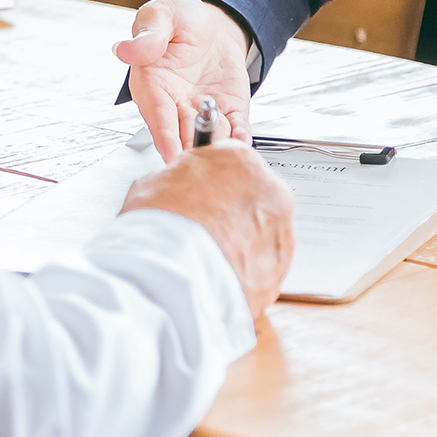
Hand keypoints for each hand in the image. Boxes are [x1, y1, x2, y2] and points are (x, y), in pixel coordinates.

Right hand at [115, 0, 252, 161]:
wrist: (210, 24)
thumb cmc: (178, 18)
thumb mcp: (162, 15)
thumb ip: (148, 35)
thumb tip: (124, 49)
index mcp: (151, 84)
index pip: (156, 114)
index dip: (164, 134)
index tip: (170, 152)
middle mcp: (174, 104)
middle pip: (181, 135)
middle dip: (192, 148)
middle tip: (203, 156)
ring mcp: (201, 111)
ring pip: (209, 137)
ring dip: (218, 144)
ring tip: (225, 145)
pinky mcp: (227, 111)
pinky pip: (235, 128)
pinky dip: (240, 137)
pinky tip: (242, 140)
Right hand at [120, 142, 295, 318]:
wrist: (174, 278)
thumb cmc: (162, 229)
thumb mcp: (155, 184)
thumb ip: (180, 179)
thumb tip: (177, 187)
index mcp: (239, 159)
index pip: (231, 161)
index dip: (214, 180)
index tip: (205, 193)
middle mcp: (269, 189)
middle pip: (253, 195)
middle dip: (233, 210)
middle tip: (207, 228)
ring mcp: (281, 229)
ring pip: (263, 230)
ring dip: (242, 240)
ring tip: (211, 256)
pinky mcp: (282, 267)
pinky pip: (264, 263)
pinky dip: (247, 269)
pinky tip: (222, 274)